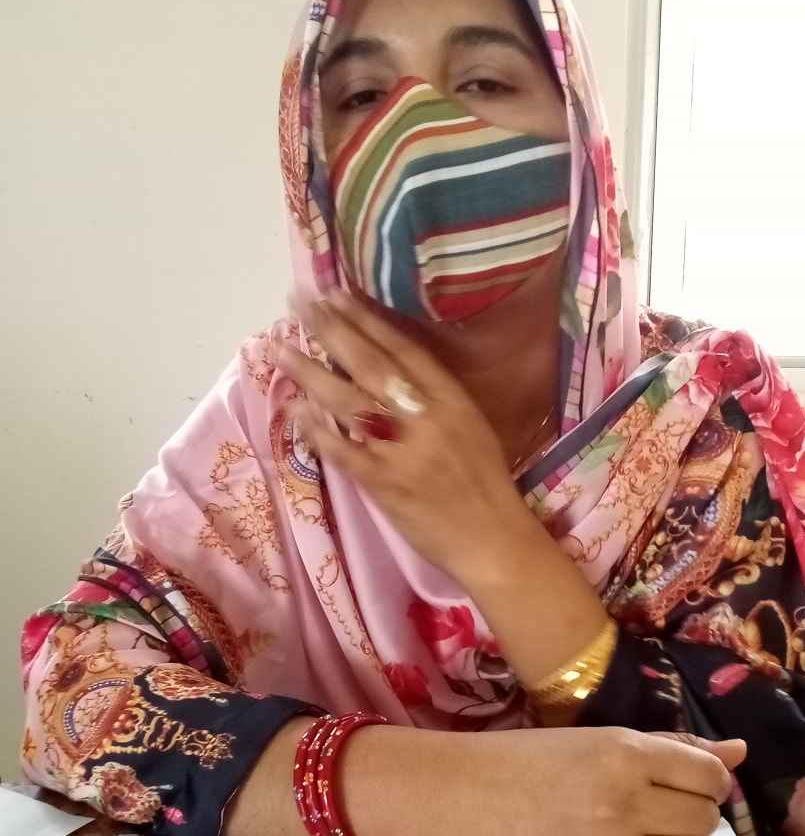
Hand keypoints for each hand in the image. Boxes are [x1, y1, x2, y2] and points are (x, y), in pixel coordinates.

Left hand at [275, 289, 528, 581]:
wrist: (494, 540)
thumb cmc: (485, 486)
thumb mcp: (471, 428)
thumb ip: (435, 400)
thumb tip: (389, 373)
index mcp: (453, 400)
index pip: (404, 350)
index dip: (368, 320)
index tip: (336, 295)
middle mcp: (427, 418)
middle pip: (372, 365)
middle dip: (332, 330)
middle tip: (299, 302)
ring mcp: (405, 451)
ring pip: (350, 403)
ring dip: (311, 374)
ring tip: (279, 349)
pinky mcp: (387, 485)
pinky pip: (344, 453)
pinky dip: (318, 432)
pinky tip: (295, 411)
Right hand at [341, 724, 747, 835]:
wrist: (464, 799)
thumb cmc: (532, 762)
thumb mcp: (601, 740)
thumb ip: (673, 749)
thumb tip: (738, 754)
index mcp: (624, 755)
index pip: (709, 777)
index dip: (707, 781)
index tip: (685, 783)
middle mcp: (622, 803)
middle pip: (705, 820)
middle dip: (693, 815)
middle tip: (661, 810)